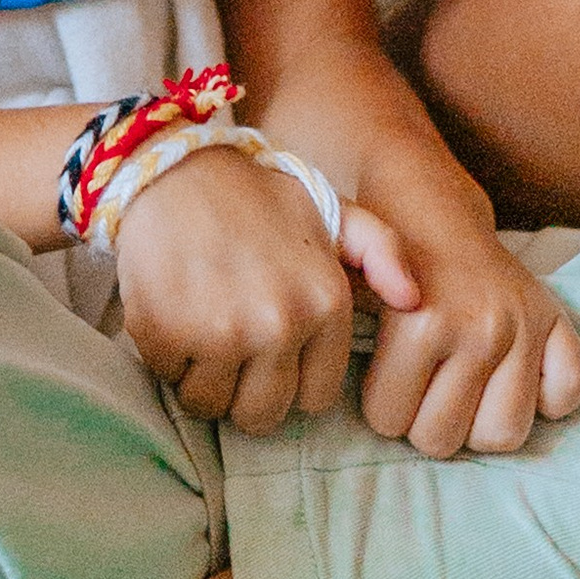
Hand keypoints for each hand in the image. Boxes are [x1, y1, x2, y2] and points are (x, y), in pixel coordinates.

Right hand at [113, 145, 367, 434]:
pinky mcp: (167, 332)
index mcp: (324, 303)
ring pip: (213, 404)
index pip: (315, 397)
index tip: (270, 344)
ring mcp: (222, 331)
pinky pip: (170, 379)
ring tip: (200, 323)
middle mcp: (280, 323)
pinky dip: (166, 356)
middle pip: (263, 413)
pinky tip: (173, 311)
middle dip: (244, 388)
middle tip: (229, 340)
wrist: (173, 165)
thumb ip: (380, 251)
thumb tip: (413, 300)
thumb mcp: (331, 210)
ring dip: (203, 376)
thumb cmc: (255, 195)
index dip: (288, 377)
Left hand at [352, 191, 579, 456]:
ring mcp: (522, 326)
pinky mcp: (556, 320)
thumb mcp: (345, 289)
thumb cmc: (381, 259)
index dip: (382, 405)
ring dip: (478, 423)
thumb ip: (339, 331)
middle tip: (423, 388)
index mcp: (421, 321)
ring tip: (462, 390)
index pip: (389, 421)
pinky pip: (567, 392)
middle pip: (443, 439)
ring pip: (503, 435)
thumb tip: (333, 382)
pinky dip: (547, 397)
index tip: (386, 378)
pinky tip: (514, 377)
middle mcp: (479, 326)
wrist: (428, 206)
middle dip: (424, 422)